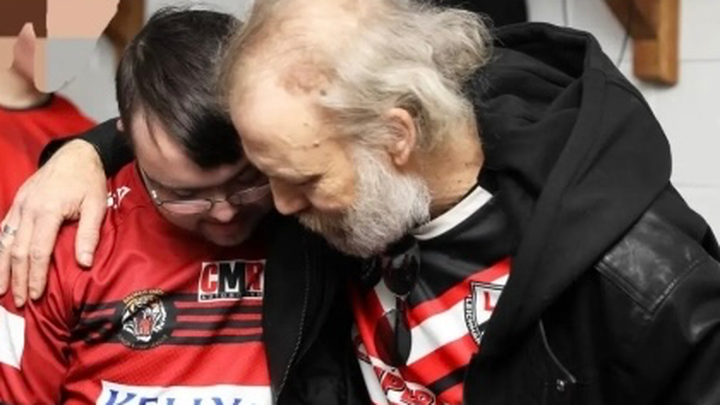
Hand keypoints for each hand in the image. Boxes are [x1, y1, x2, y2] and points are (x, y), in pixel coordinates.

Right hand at [0, 140, 107, 306]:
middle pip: (18, 251)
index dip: (36, 276)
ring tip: (3, 291)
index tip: (37, 295)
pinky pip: (3, 229)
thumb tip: (84, 263)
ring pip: (4, 242)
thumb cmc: (89, 181)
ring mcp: (19, 205)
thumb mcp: (96, 205)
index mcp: (48, 211)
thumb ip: (88, 234)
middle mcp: (28, 209)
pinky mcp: (16, 202)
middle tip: (20, 302)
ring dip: (2, 268)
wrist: (76, 154)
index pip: (39, 251)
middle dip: (18, 279)